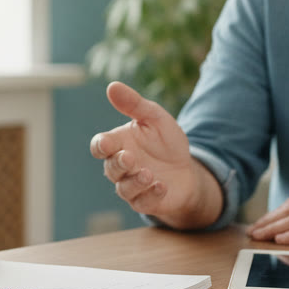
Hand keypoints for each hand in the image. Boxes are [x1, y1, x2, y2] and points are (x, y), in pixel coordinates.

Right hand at [88, 81, 220, 228]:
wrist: (187, 169)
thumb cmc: (166, 142)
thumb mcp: (155, 118)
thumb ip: (134, 104)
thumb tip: (112, 86)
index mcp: (119, 144)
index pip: (100, 146)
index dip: (101, 145)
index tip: (107, 143)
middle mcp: (121, 167)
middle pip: (110, 168)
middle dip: (119, 163)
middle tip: (130, 157)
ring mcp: (132, 186)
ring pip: (124, 188)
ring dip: (134, 181)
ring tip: (148, 174)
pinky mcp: (146, 201)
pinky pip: (142, 202)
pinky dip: (151, 194)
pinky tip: (161, 185)